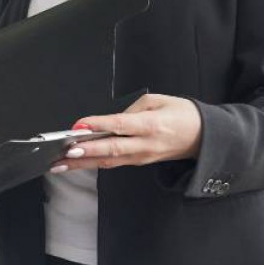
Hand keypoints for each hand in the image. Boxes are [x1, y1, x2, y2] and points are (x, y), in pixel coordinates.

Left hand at [51, 93, 202, 172]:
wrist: (204, 137)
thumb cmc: (182, 114)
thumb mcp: (159, 101)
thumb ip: (132, 108)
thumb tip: (107, 119)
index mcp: (151, 125)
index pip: (120, 125)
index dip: (98, 126)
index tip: (79, 126)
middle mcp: (145, 144)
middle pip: (111, 150)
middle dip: (86, 152)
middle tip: (64, 152)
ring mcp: (142, 157)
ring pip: (108, 161)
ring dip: (82, 163)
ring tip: (58, 163)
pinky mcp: (139, 162)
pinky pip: (113, 163)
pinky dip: (93, 163)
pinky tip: (75, 163)